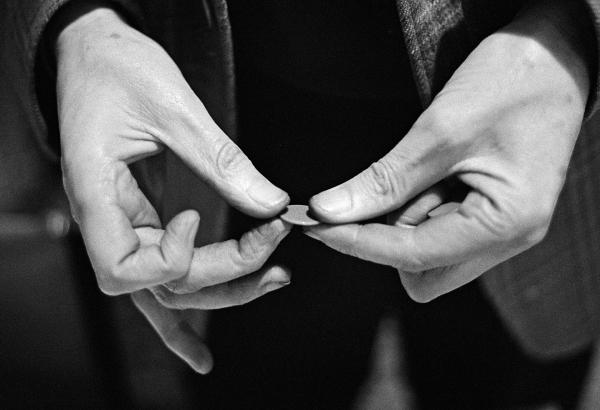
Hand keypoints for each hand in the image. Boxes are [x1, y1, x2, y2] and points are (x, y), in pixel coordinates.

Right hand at [56, 6, 290, 371]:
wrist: (94, 52)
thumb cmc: (118, 67)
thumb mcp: (172, 106)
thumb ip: (221, 161)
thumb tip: (273, 203)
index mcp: (93, 191)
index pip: (119, 267)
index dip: (168, 257)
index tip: (198, 216)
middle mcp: (104, 219)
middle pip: (157, 284)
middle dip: (221, 272)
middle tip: (274, 245)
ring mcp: (122, 224)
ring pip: (165, 289)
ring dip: (220, 292)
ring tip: (274, 279)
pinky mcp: (141, 220)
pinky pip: (159, 277)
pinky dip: (183, 311)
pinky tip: (200, 352)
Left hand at [306, 1, 591, 301]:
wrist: (558, 56)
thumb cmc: (513, 81)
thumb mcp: (441, 129)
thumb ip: (384, 179)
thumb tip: (329, 211)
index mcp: (506, 224)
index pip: (412, 255)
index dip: (357, 241)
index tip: (315, 224)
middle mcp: (509, 238)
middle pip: (423, 271)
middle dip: (386, 239)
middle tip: (372, 192)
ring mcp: (502, 228)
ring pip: (429, 253)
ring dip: (404, 220)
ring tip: (421, 166)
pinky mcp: (492, 212)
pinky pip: (441, 229)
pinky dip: (419, 207)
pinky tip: (428, 171)